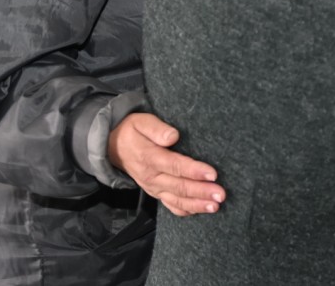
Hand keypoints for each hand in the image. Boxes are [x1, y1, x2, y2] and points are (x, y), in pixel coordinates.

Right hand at [107, 112, 224, 215]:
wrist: (113, 148)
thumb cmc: (132, 132)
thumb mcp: (141, 122)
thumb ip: (157, 129)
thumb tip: (173, 136)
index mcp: (149, 158)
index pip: (175, 166)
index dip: (194, 171)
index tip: (212, 174)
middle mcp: (151, 176)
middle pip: (179, 186)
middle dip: (201, 192)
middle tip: (221, 194)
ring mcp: (153, 187)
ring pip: (176, 200)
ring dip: (197, 204)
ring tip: (215, 206)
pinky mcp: (156, 192)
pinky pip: (170, 205)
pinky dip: (185, 210)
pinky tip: (200, 211)